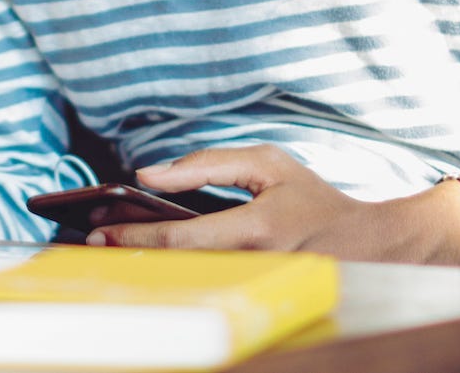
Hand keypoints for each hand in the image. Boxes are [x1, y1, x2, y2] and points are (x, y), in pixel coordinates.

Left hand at [91, 146, 459, 266]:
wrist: (368, 248)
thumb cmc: (314, 201)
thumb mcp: (269, 164)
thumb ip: (209, 165)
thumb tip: (150, 176)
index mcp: (259, 228)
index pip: (184, 238)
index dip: (136, 237)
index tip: (99, 230)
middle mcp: (255, 263)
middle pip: (175, 267)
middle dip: (129, 254)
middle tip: (90, 241)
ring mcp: (253, 285)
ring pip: (187, 278)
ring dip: (144, 264)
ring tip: (109, 246)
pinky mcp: (253, 296)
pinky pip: (203, 284)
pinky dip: (171, 272)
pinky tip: (147, 260)